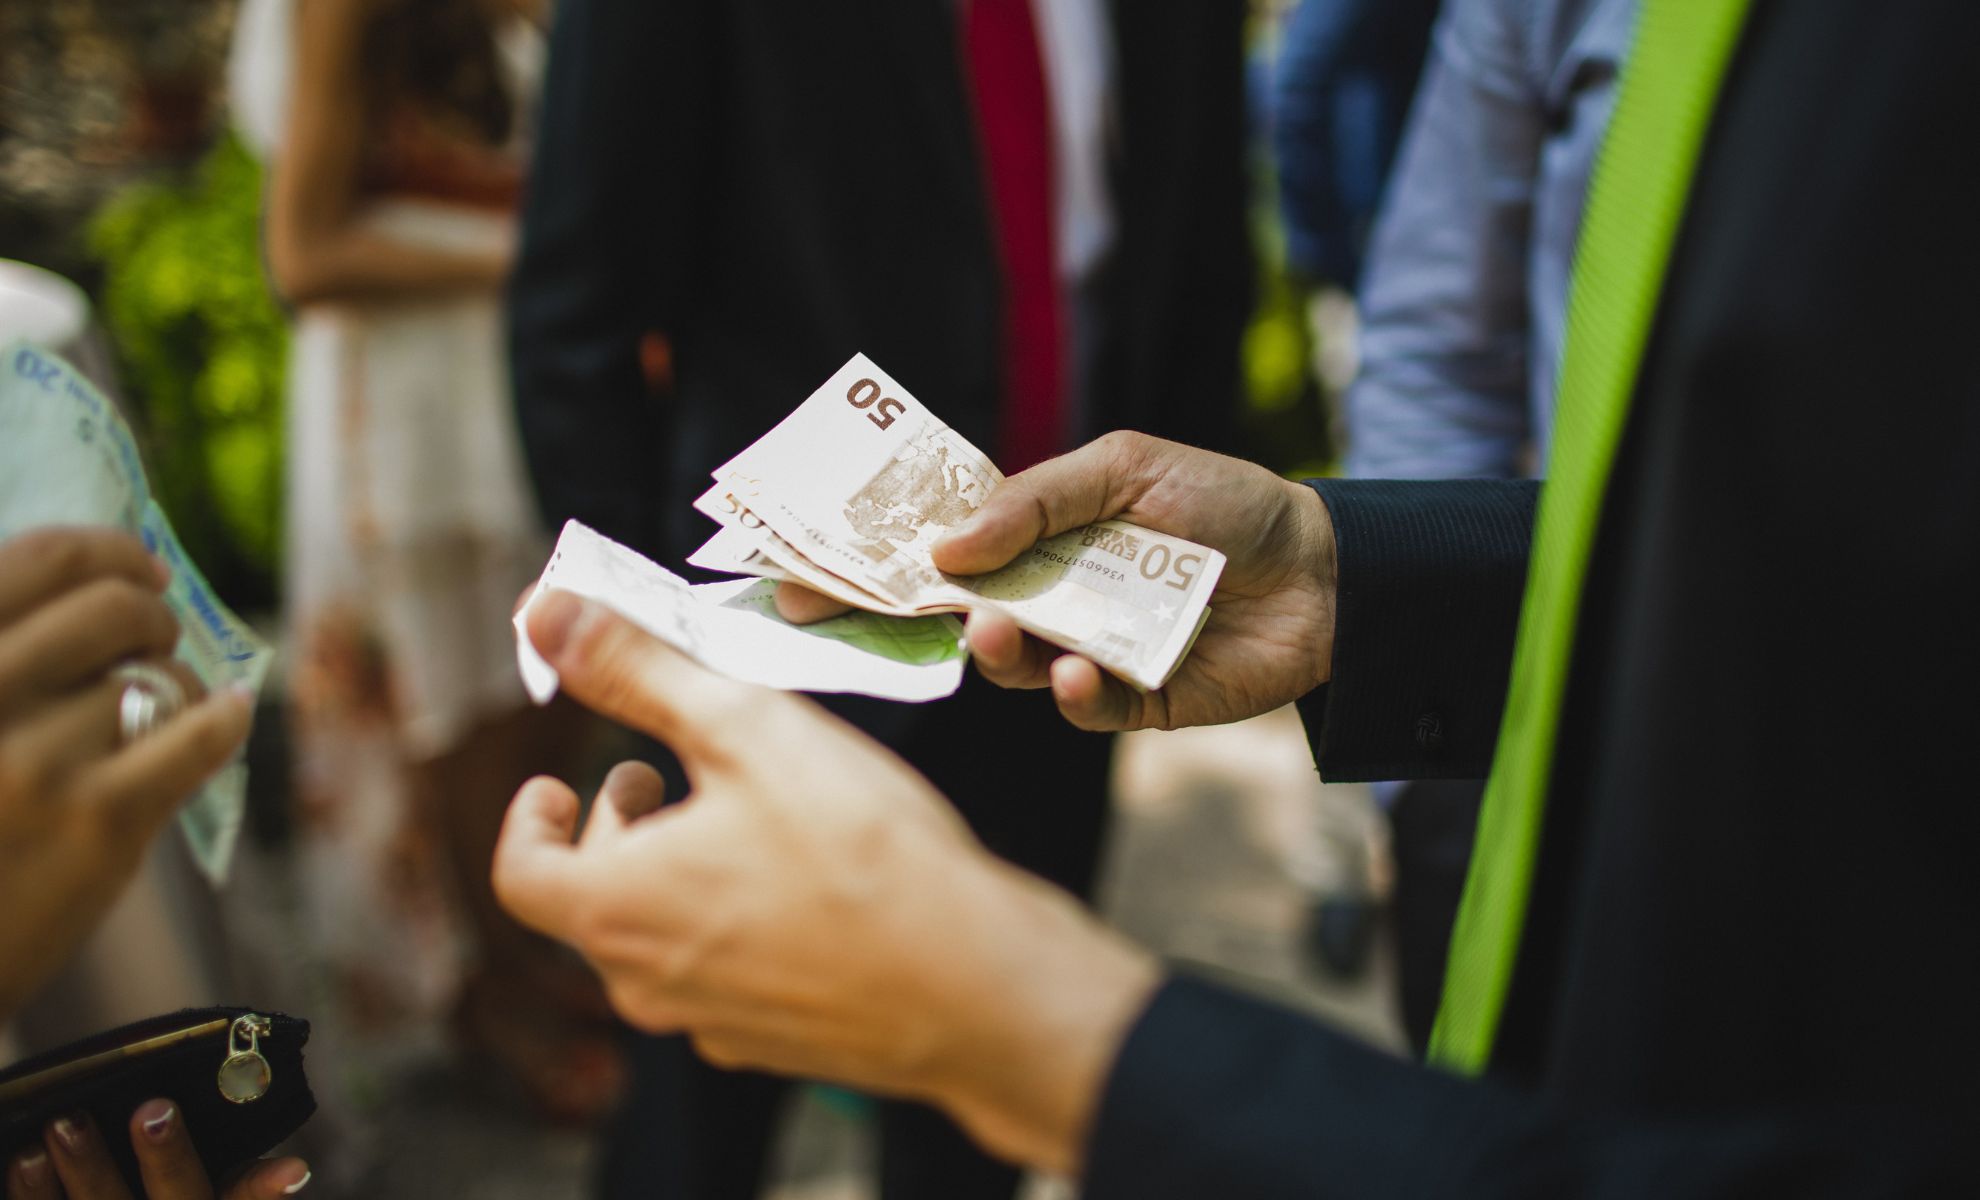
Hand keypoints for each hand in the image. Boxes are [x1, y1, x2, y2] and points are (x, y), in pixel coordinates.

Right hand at [0, 529, 253, 1019]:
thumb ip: (9, 656)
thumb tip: (103, 581)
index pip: (41, 558)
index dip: (112, 551)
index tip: (143, 566)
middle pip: (116, 607)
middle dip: (153, 617)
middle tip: (156, 642)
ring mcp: (37, 759)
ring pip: (160, 679)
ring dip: (179, 690)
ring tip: (162, 718)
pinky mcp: (99, 819)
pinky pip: (200, 735)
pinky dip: (225, 718)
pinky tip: (228, 714)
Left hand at [7, 1103, 308, 1198]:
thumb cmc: (157, 1197)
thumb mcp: (199, 1189)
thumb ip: (234, 1180)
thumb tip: (285, 1156)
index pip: (242, 1198)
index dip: (264, 1185)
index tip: (292, 1166)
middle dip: (165, 1158)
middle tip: (152, 1109)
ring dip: (85, 1170)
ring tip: (66, 1122)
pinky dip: (32, 1194)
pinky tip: (26, 1159)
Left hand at [495, 592, 1159, 1172]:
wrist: (974, 986)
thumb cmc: (862, 855)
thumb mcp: (744, 730)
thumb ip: (637, 670)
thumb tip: (545, 612)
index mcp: (618, 910)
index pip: (521, 874)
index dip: (532, 821)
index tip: (558, 782)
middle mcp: (650, 982)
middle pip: (594, 903)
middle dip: (619, 829)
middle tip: (662, 776)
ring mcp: (714, 1024)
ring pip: (661, 941)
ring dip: (676, 875)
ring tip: (741, 819)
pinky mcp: (777, 1044)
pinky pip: (726, 979)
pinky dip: (735, 924)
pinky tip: (804, 884)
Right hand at [778, 432, 1337, 731]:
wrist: (1326, 568)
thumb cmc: (1225, 502)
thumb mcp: (1125, 468)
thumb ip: (1037, 502)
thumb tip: (945, 548)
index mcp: (1037, 538)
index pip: (938, 554)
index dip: (873, 564)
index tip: (800, 574)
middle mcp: (1049, 597)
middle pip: (951, 616)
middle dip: (896, 619)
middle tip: (853, 615)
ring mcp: (1085, 650)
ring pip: (1011, 666)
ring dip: (995, 655)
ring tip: (999, 634)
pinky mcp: (1133, 700)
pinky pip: (1083, 708)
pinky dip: (1075, 694)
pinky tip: (1083, 671)